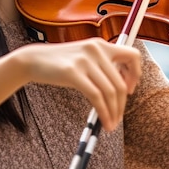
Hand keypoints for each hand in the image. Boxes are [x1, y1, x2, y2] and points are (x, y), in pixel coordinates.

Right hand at [15, 37, 140, 130]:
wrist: (33, 59)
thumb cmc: (60, 63)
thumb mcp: (85, 57)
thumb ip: (102, 65)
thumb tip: (121, 90)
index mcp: (102, 44)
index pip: (133, 55)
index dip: (136, 74)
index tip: (129, 90)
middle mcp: (96, 49)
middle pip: (120, 82)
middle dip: (122, 104)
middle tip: (118, 117)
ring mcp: (85, 60)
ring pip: (110, 91)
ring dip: (114, 112)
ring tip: (111, 124)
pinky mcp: (73, 72)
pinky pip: (96, 97)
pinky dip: (103, 112)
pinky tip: (103, 122)